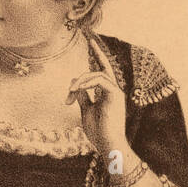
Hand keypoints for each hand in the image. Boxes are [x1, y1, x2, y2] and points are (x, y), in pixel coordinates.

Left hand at [66, 39, 129, 159]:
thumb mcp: (86, 111)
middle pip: (100, 69)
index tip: (91, 41)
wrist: (108, 144)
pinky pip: (100, 80)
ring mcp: (116, 92)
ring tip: (71, 92)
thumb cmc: (98, 132)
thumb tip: (76, 86)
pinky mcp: (115, 95)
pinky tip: (77, 90)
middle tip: (74, 77)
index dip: (97, 55)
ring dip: (81, 81)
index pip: (103, 70)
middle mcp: (114, 90)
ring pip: (98, 74)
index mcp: (108, 93)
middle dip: (89, 65)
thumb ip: (83, 97)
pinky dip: (87, 83)